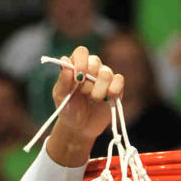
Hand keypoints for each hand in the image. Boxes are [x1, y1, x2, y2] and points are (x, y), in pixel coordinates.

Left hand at [47, 46, 124, 164]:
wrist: (80, 128)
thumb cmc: (69, 110)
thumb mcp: (61, 97)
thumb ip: (63, 80)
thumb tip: (65, 60)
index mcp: (77, 66)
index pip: (82, 52)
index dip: (81, 62)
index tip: (78, 78)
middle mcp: (92, 68)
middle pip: (95, 62)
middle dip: (88, 81)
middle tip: (83, 93)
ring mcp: (105, 78)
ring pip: (106, 73)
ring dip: (98, 90)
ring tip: (93, 100)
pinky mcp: (116, 88)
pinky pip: (119, 80)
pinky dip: (113, 90)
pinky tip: (106, 99)